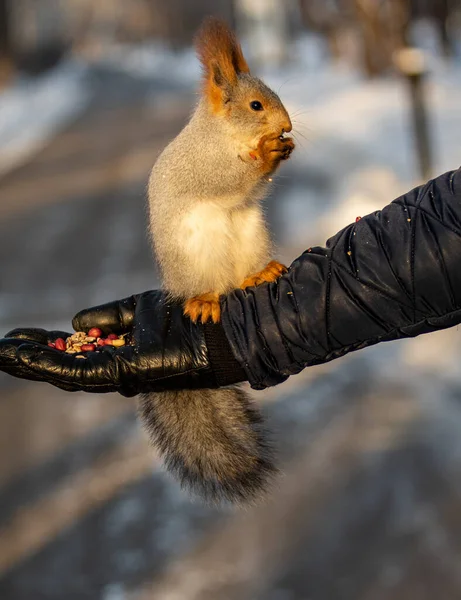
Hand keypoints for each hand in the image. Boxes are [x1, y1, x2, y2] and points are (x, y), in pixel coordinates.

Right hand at [0, 291, 236, 395]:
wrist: (217, 326)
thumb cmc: (186, 317)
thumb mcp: (139, 311)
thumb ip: (108, 317)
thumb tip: (75, 321)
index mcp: (120, 354)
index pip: (74, 353)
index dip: (44, 346)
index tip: (17, 336)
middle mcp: (117, 368)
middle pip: (64, 367)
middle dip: (31, 358)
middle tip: (1, 348)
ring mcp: (121, 374)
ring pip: (65, 374)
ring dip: (32, 363)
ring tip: (3, 353)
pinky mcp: (127, 373)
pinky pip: (81, 371)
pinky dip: (51, 363)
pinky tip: (27, 355)